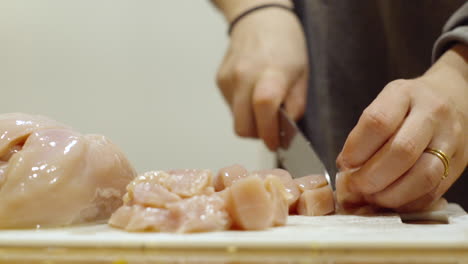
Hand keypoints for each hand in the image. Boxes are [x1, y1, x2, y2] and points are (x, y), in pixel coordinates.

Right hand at [216, 6, 307, 149]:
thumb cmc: (285, 43)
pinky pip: (231, 107)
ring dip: (250, 121)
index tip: (276, 143)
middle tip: (269, 130)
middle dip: (257, 135)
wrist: (258, 19)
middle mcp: (245, 76)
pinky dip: (242, 108)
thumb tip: (285, 131)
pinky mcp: (220, 81)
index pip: (264, 109)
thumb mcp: (302, 74)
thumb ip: (295, 105)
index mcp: (270, 72)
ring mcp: (229, 79)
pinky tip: (251, 93)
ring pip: (235, 119)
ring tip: (262, 106)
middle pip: (242, 125)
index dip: (269, 132)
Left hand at [336, 44, 467, 211]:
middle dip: (371, 177)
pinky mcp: (459, 163)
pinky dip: (407, 203)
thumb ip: (364, 133)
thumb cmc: (410, 105)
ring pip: (423, 176)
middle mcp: (432, 114)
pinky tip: (390, 201)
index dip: (356, 149)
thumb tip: (345, 169)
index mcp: (404, 94)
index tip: (344, 164)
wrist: (455, 98)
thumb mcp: (385, 104)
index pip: (377, 122)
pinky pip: (433, 191)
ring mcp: (450, 139)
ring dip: (390, 194)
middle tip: (354, 186)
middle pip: (402, 151)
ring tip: (370, 197)